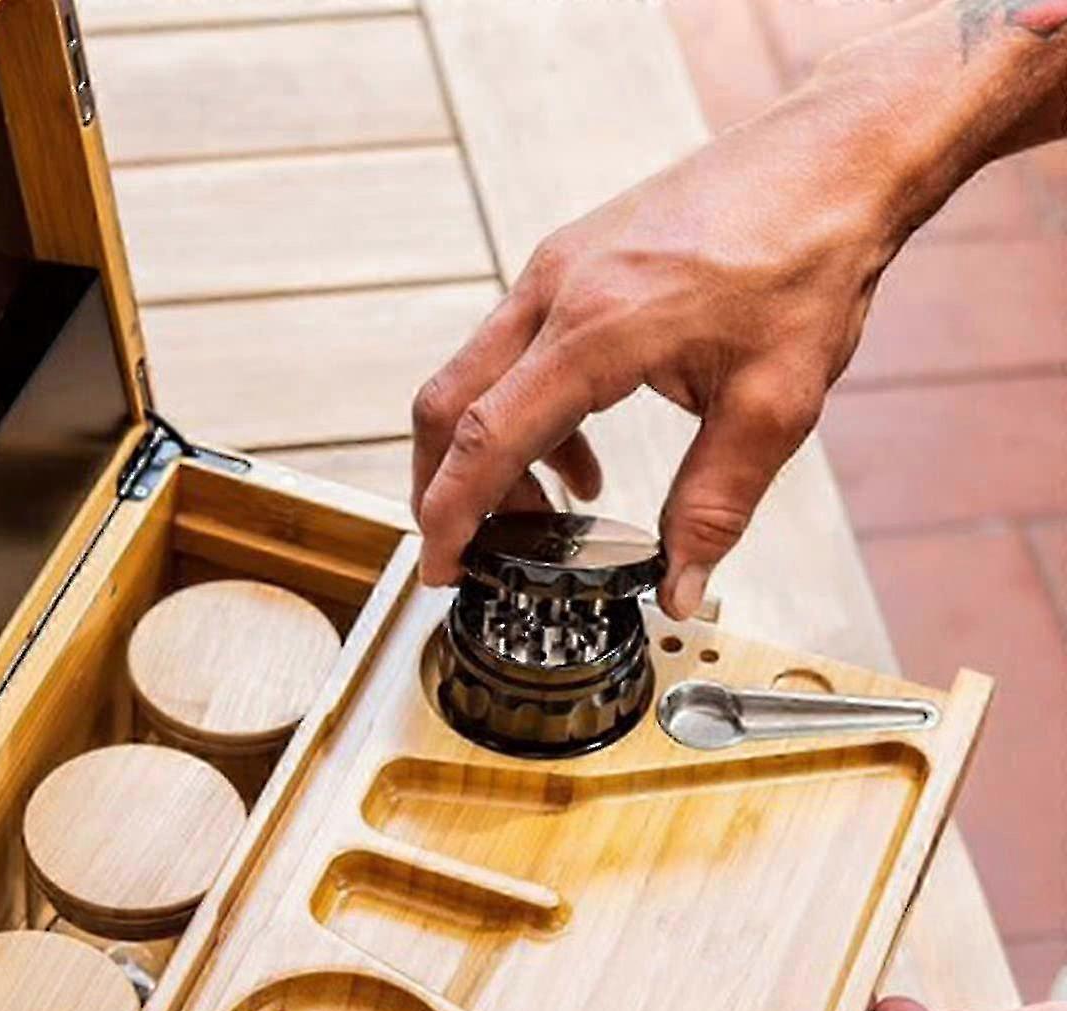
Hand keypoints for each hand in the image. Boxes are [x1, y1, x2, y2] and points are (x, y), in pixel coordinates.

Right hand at [410, 80, 909, 610]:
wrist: (838, 155)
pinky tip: (581, 455)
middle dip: (442, 487)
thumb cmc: (812, 259)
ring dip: (487, 453)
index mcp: (595, 330)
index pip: (484, 439)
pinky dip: (522, 413)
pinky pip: (513, 347)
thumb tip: (678, 587)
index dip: (451, 516)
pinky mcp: (571, 258)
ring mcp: (556, 267)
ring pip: (473, 376)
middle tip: (471, 550)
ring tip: (544, 514)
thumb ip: (715, 506)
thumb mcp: (776, 404)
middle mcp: (556, 290)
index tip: (440, 567)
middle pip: (445, 405)